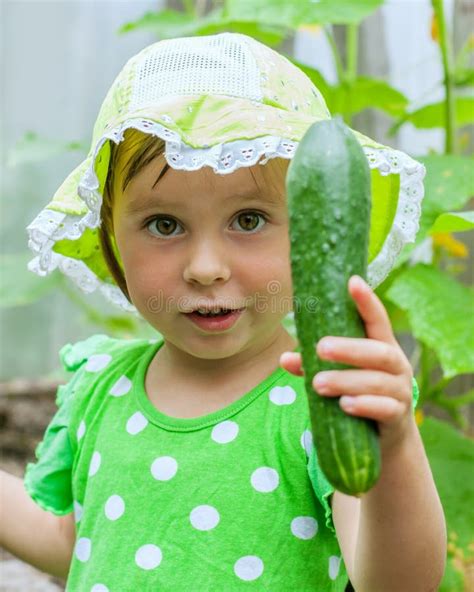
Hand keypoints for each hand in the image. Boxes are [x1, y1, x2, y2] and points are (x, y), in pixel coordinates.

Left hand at [280, 275, 414, 450]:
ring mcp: (400, 391)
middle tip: (320, 348)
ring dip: (346, 381)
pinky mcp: (398, 416)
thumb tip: (285, 358)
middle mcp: (396, 365)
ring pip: (377, 381)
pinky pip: (385, 409)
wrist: (386, 436)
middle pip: (378, 351)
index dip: (366, 301)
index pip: (377, 320)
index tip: (352, 282)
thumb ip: (314, 366)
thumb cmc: (359, 394)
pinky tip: (345, 405)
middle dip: (350, 349)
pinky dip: (365, 405)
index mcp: (382, 347)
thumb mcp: (338, 376)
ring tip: (318, 383)